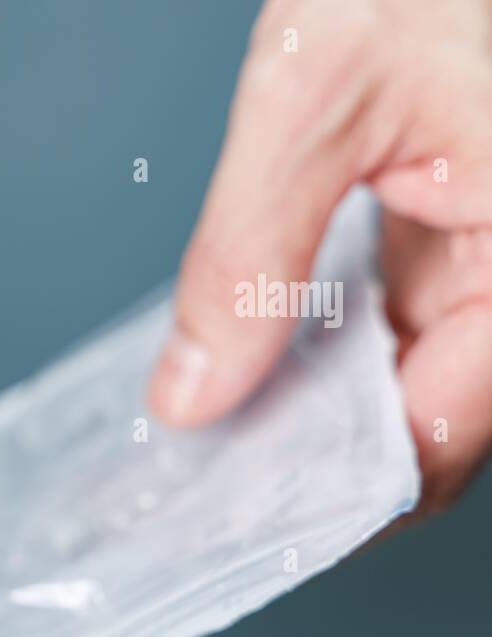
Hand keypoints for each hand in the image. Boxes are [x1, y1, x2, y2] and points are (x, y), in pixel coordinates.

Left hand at [148, 0, 491, 510]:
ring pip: (415, 383)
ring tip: (217, 433)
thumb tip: (194, 392)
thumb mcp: (315, 95)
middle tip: (205, 486)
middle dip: (317, 462)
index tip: (237, 519)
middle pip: (429, 424)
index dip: (333, 492)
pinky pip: (407, 329)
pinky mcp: (470, 238)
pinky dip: (332, 355)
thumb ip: (250, 256)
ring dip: (318, 413)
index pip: (439, 435)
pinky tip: (258, 364)